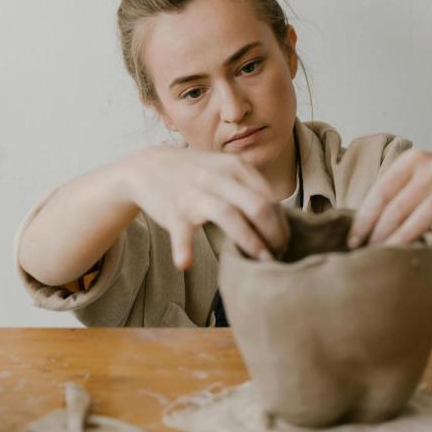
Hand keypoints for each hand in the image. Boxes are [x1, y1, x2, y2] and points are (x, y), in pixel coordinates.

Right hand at [122, 146, 289, 269]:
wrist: (146, 167)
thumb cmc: (193, 174)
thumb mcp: (224, 169)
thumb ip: (250, 188)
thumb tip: (282, 218)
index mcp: (236, 167)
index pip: (271, 198)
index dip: (283, 225)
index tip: (284, 244)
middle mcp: (218, 177)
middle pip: (259, 207)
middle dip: (275, 235)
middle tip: (278, 256)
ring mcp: (195, 193)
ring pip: (230, 216)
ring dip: (250, 242)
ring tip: (260, 263)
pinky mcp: (174, 210)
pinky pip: (181, 231)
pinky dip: (183, 247)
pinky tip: (185, 263)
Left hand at [348, 149, 431, 247]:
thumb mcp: (412, 177)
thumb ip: (390, 194)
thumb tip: (355, 226)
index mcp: (410, 161)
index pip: (381, 193)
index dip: (365, 218)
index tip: (353, 240)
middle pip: (399, 206)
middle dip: (380, 232)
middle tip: (367, 253)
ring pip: (427, 212)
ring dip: (407, 235)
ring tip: (391, 254)